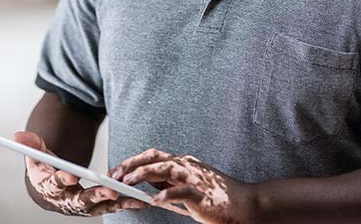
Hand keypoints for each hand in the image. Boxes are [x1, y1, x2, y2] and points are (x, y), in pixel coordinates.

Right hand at [14, 131, 147, 215]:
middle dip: (96, 196)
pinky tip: (138, 201)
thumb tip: (19, 134)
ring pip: (98, 207)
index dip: (62, 179)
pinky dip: (124, 205)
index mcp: (49, 188)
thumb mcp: (37, 156)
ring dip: (115, 203)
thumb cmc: (46, 170)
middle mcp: (65, 201)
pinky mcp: (94, 207)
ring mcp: (81, 206)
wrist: (50, 190)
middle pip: (80, 201)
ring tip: (130, 197)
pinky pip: (109, 207)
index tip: (71, 175)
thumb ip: (32, 145)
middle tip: (110, 190)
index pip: (54, 185)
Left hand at [109, 149, 257, 223]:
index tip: (117, 169)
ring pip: (166, 169)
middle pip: (155, 158)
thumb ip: (170, 181)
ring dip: (145, 174)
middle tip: (115, 174)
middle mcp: (188, 166)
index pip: (153, 156)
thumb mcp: (188, 185)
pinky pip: (182, 192)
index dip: (133, 160)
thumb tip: (148, 181)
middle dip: (133, 164)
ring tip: (129, 181)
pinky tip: (154, 200)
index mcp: (183, 163)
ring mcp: (195, 178)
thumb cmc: (216, 198)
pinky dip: (167, 195)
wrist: (245, 205)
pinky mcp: (202, 194)